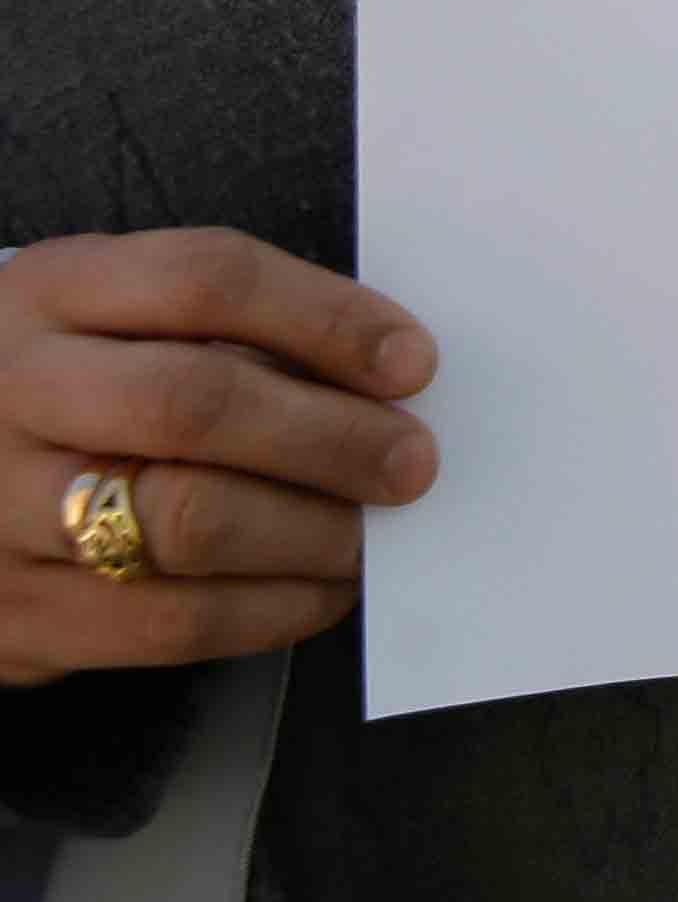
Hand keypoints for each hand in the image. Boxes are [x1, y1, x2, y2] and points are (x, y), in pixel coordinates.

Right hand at [0, 231, 439, 686]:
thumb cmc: (66, 389)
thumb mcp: (113, 320)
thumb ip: (229, 334)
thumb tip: (386, 384)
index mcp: (50, 292)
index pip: (206, 279)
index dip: (327, 318)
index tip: (412, 363)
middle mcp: (10, 391)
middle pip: (195, 403)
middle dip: (330, 437)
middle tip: (410, 462)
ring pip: (186, 521)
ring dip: (310, 532)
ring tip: (370, 533)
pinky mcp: (15, 615)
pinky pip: (172, 621)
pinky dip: (275, 608)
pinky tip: (322, 589)